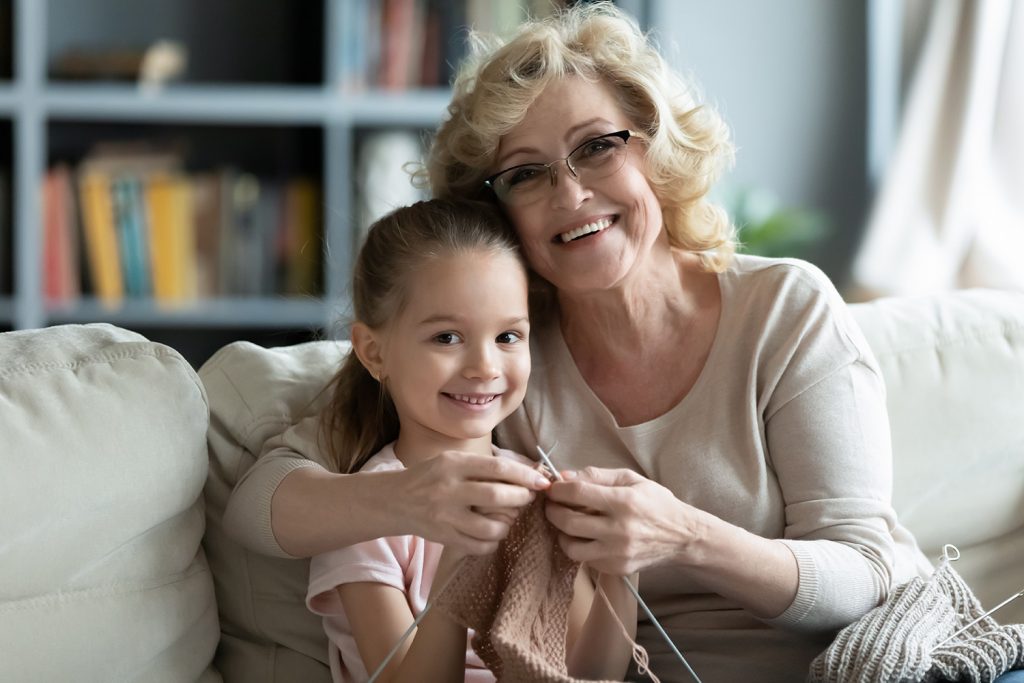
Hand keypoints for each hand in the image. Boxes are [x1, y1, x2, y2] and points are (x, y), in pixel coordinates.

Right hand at [396, 451, 549, 555]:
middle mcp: (448, 489)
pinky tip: (493, 533)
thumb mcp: (451, 461)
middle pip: (496, 496)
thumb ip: (482, 466)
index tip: (542, 481)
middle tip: (529, 498)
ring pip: (490, 526)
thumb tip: (523, 473)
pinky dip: (493, 541)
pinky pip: (478, 545)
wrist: (394, 501)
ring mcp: (445, 516)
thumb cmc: (430, 477)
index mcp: (453, 465)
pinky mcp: (443, 537)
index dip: (524, 475)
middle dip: (521, 498)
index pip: (497, 468)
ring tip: (510, 517)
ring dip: (508, 524)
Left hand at [545, 467, 699, 574]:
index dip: (558, 490)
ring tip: (565, 523)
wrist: (682, 536)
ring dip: (562, 533)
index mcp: (624, 502)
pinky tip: (584, 536)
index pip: (578, 493)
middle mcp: (620, 530)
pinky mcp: (617, 568)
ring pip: (571, 547)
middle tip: (552, 505)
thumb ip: (597, 476)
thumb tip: (564, 477)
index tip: (552, 488)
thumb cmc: (656, 503)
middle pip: (568, 522)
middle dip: (553, 511)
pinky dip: (579, 547)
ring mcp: (618, 553)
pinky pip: (586, 559)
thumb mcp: (631, 479)